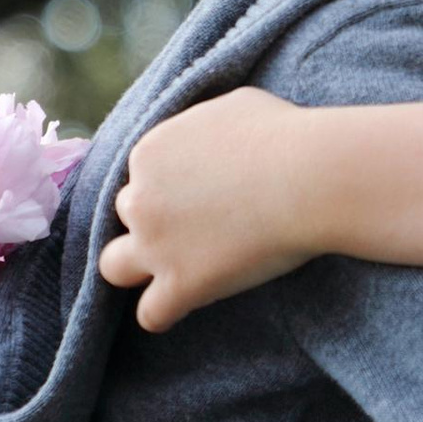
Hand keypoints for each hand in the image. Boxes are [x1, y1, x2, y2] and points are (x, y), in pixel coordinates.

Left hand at [98, 87, 313, 331]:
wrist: (308, 177)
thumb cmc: (282, 135)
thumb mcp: (232, 107)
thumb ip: (202, 126)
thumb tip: (210, 136)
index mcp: (150, 153)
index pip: (143, 176)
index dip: (172, 187)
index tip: (206, 194)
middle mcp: (141, 199)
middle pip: (128, 216)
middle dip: (154, 221)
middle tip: (197, 227)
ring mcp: (155, 245)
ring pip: (114, 267)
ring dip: (140, 269)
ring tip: (176, 271)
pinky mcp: (180, 284)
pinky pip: (151, 314)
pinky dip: (167, 311)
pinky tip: (191, 302)